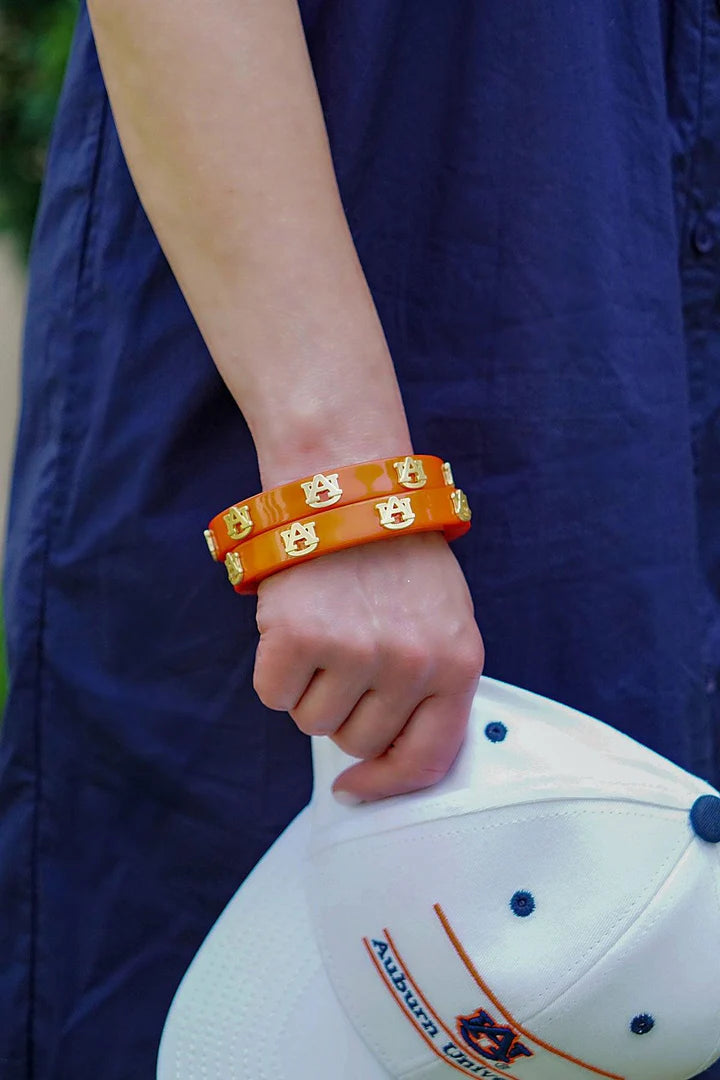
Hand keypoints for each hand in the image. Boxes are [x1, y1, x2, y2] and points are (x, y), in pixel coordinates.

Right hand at [253, 530, 484, 802]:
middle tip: (343, 656)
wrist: (347, 489)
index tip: (355, 786)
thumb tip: (386, 757)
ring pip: (313, 723)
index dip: (385, 783)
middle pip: (358, 742)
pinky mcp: (299, 637)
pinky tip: (294, 625)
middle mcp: (412, 664)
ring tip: (324, 631)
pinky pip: (274, 695)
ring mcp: (356, 652)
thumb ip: (431, 686)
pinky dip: (276, 669)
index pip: (426, 759)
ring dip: (309, 688)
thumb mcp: (444, 619)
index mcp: (458, 663)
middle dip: (343, 710)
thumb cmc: (395, 558)